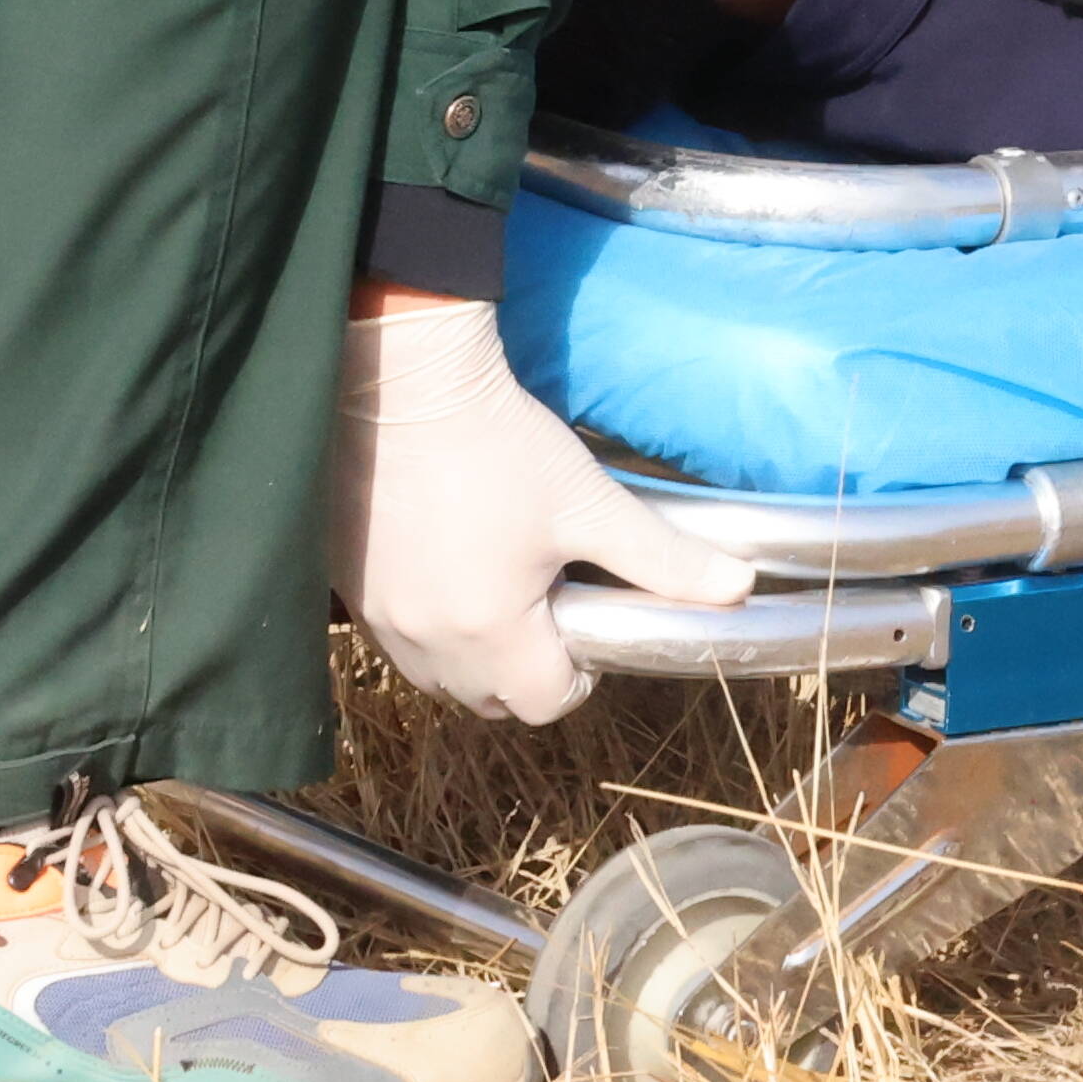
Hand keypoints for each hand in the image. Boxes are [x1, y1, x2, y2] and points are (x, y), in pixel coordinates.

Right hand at [329, 294, 739, 722]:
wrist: (400, 377)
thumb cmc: (498, 440)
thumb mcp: (588, 501)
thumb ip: (661, 557)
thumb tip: (737, 589)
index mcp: (490, 633)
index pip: (544, 703)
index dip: (578, 672)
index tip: (582, 617)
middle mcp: (426, 642)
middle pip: (487, 699)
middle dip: (524, 668)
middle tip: (545, 600)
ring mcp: (377, 616)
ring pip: (437, 674)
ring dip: (471, 651)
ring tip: (493, 579)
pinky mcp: (345, 584)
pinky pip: (394, 635)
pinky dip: (424, 620)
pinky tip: (443, 561)